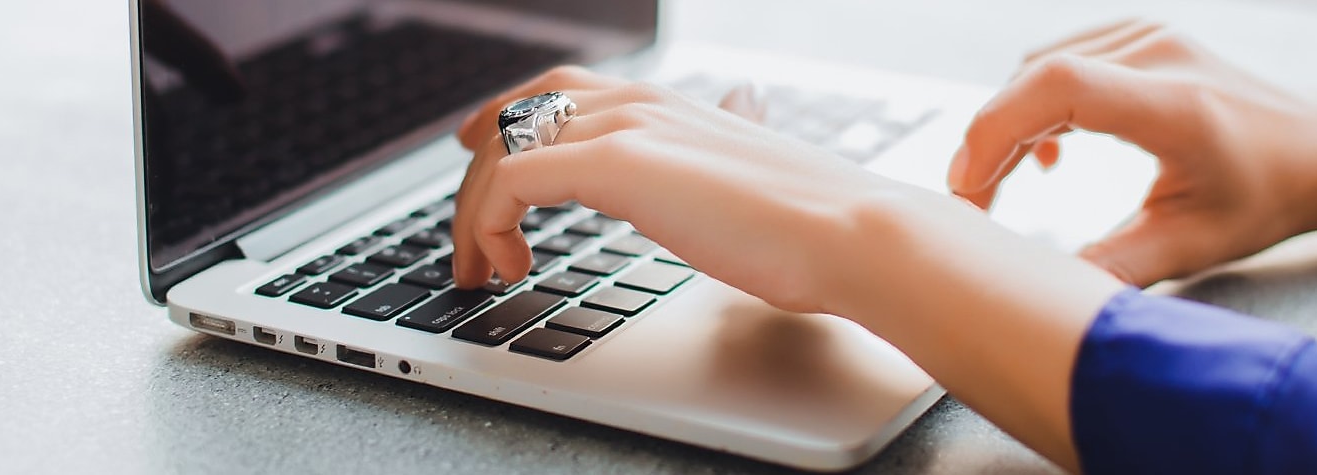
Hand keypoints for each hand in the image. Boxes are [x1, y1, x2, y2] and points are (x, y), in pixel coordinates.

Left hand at [450, 67, 1125, 470]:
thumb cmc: (812, 229)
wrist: (852, 235)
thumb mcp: (739, 187)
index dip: (510, 118)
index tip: (479, 155)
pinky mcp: (616, 162)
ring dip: (475, 211)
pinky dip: (492, 222)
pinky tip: (509, 262)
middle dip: (476, 172)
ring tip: (480, 267)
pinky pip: (514, 180)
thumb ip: (705, 174)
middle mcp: (641, 103)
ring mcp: (626, 126)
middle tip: (463, 232)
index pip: (562, 90)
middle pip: (519, 114)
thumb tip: (710, 168)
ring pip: (505, 148)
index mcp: (669, 106)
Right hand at [949, 20, 1316, 285]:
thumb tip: (1045, 290)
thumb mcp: (1191, 244)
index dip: (995, 130)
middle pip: (1035, 76)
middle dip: (989, 139)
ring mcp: (1149, 35)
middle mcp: (1158, 53)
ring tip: (1001, 181)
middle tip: (974, 200)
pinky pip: (1062, 60)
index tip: (971, 186)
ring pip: (1040, 67)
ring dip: (1009, 121)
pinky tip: (1048, 150)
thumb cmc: (1267, 192)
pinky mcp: (1141, 34)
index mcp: (1172, 103)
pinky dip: (1036, 103)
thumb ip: (1115, 266)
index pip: (1057, 88)